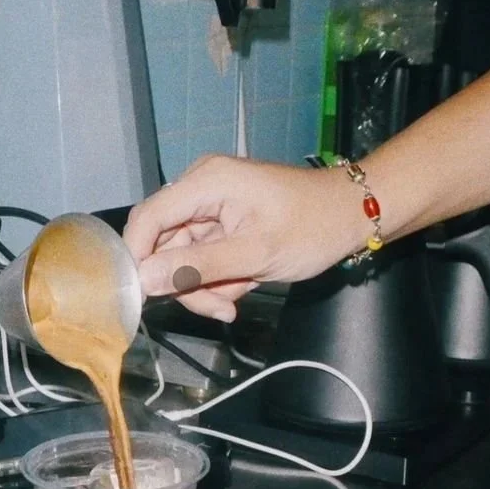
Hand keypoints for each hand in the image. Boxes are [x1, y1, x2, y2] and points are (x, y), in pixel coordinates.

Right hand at [123, 154, 363, 320]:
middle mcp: (200, 190)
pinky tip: (241, 287)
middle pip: (162, 245)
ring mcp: (209, 210)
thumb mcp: (255, 254)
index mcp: (206, 182)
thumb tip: (145, 280)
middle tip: (219, 306)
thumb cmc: (314, 226)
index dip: (137, 258)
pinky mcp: (219, 226)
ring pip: (180, 260)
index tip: (142, 296)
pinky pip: (200, 260)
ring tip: (236, 299)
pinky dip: (216, 281)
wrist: (352, 216)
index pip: (148, 218)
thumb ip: (196, 267)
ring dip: (204, 287)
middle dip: (185, 282)